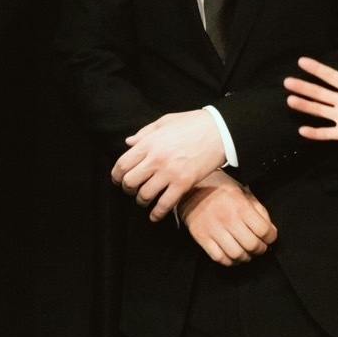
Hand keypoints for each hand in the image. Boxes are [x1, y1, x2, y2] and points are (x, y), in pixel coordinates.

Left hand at [112, 110, 226, 219]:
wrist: (221, 131)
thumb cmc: (194, 123)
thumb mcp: (166, 121)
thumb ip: (145, 132)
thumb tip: (129, 142)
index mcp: (150, 143)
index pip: (123, 164)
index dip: (116, 175)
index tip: (118, 179)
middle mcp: (156, 159)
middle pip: (130, 182)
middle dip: (127, 189)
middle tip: (131, 190)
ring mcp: (170, 173)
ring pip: (145, 195)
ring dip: (141, 201)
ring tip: (143, 200)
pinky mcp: (183, 183)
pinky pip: (165, 204)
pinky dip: (157, 213)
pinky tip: (154, 215)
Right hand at [179, 172, 277, 265]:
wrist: (190, 187)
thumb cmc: (218, 188)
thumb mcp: (242, 191)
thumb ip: (258, 209)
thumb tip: (270, 228)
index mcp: (240, 206)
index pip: (263, 230)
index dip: (271, 237)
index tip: (271, 238)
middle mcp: (228, 219)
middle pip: (252, 245)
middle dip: (261, 249)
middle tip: (261, 247)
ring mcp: (213, 230)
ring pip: (236, 254)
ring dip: (246, 257)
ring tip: (248, 253)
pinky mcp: (201, 237)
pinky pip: (219, 257)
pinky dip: (229, 261)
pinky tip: (233, 256)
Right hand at [284, 56, 337, 151]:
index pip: (331, 76)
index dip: (317, 69)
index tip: (302, 61)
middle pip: (320, 92)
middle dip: (304, 87)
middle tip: (287, 81)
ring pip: (320, 110)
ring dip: (305, 106)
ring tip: (290, 100)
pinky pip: (328, 133)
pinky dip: (315, 133)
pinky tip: (303, 130)